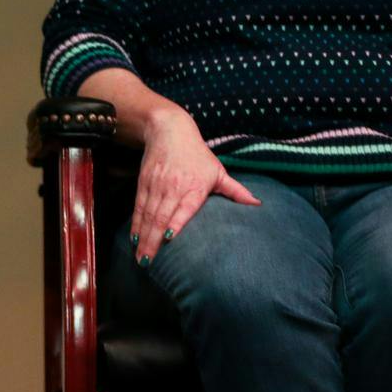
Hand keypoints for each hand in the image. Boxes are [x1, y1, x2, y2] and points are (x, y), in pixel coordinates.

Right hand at [130, 108, 259, 263]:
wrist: (169, 130)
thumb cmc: (197, 154)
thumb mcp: (218, 170)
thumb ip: (236, 190)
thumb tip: (258, 205)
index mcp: (194, 186)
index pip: (183, 207)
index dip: (175, 222)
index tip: (169, 239)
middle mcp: (173, 187)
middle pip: (160, 216)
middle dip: (153, 240)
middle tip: (147, 261)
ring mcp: (156, 185)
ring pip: (147, 214)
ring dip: (142, 236)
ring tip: (139, 256)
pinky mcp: (143, 182)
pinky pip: (138, 207)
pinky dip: (135, 223)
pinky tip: (134, 238)